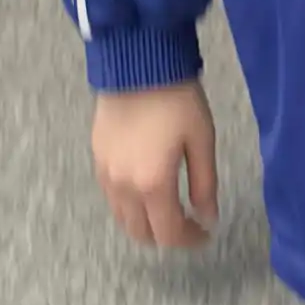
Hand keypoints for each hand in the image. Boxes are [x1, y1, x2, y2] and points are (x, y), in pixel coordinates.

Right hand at [92, 82, 218, 250]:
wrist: (137, 64)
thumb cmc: (177, 99)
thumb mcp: (201, 141)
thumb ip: (205, 185)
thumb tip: (208, 217)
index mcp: (153, 184)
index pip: (169, 233)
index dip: (189, 240)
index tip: (205, 233)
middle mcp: (124, 187)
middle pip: (141, 233)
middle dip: (167, 236)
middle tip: (188, 223)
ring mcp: (106, 174)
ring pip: (122, 219)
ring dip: (146, 223)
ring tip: (168, 209)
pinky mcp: (96, 159)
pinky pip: (111, 198)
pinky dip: (129, 206)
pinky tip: (146, 191)